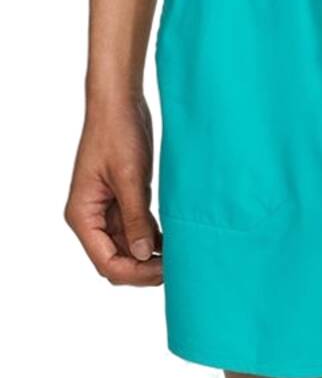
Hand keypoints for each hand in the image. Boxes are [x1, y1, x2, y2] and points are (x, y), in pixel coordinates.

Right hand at [65, 95, 162, 285]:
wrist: (120, 104)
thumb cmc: (118, 134)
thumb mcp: (130, 177)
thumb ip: (136, 218)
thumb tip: (144, 254)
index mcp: (83, 215)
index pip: (106, 262)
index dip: (135, 273)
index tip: (165, 271)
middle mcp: (92, 218)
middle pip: (117, 260)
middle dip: (145, 269)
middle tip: (179, 267)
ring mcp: (108, 211)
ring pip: (130, 249)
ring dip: (152, 256)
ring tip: (182, 256)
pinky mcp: (125, 201)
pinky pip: (139, 231)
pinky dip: (156, 239)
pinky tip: (177, 240)